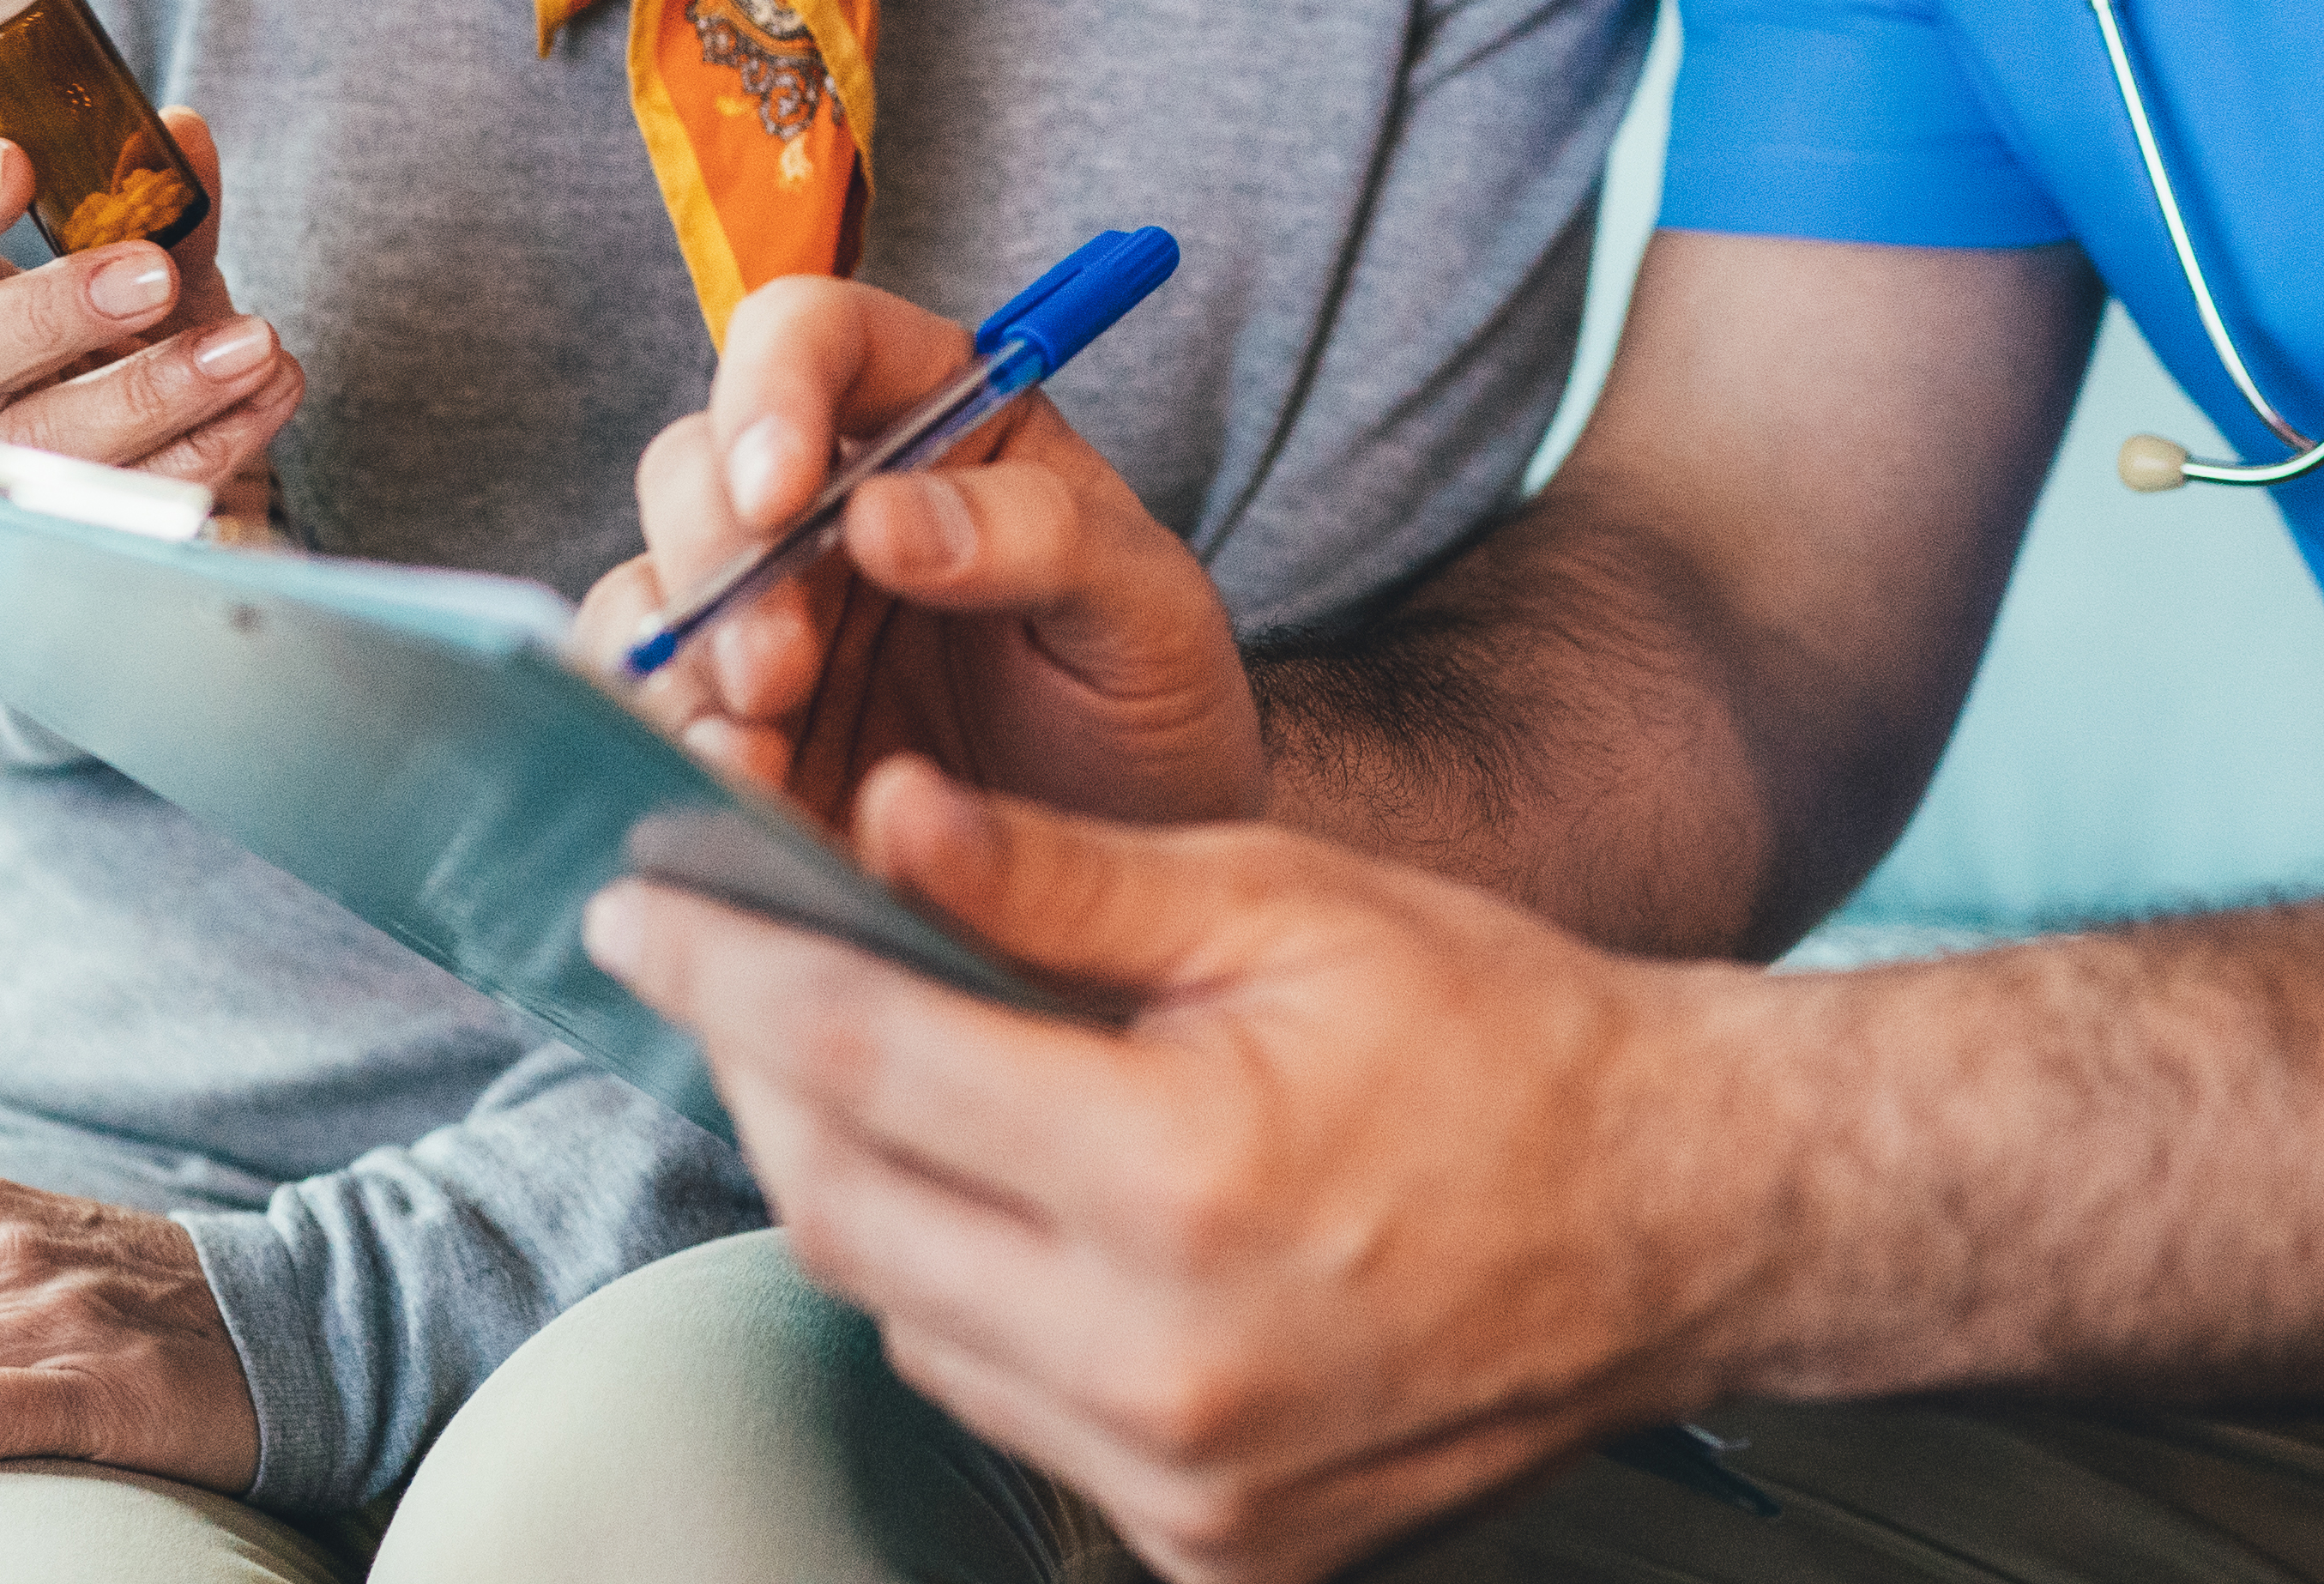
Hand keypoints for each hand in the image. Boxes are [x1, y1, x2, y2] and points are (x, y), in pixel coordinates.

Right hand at [0, 105, 293, 530]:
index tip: (12, 160)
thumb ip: (158, 207)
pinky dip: (216, 442)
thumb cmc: (124, 348)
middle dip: (55, 310)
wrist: (158, 470)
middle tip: (153, 273)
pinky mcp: (70, 536)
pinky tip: (272, 392)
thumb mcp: (141, 271)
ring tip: (255, 344)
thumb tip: (181, 133)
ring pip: (49, 442)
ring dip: (158, 389)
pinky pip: (134, 498)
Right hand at [584, 274, 1261, 831]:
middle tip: (779, 667)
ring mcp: (768, 618)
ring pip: (651, 587)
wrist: (1137, 898)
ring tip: (762, 752)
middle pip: (698, 463)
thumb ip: (1043, 536)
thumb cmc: (1154, 719)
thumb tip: (881, 513)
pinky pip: (649, 710)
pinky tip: (745, 792)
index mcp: (940, 423)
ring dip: (685, 662)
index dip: (773, 388)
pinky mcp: (731, 729)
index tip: (781, 492)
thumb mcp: (1150, 613)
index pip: (819, 338)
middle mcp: (831, 504)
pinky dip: (672, 744)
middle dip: (717, 556)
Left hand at [584, 762, 1768, 1583]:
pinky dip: (967, 1291)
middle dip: (761, 1071)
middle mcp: (1163, 1366)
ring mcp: (1182, 1484)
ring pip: (904, 1316)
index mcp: (1180, 1181)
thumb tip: (874, 814)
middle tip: (726, 965)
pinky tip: (1009, 1193)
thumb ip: (1058, 878)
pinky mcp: (1207, 1551)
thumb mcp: (1284, 901)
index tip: (637, 904)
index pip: (864, 1057)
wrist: (1686, 1221)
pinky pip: (1003, 1405)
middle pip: (843, 1207)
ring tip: (879, 1059)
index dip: (726, 967)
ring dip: (860, 1184)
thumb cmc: (1506, 1035)